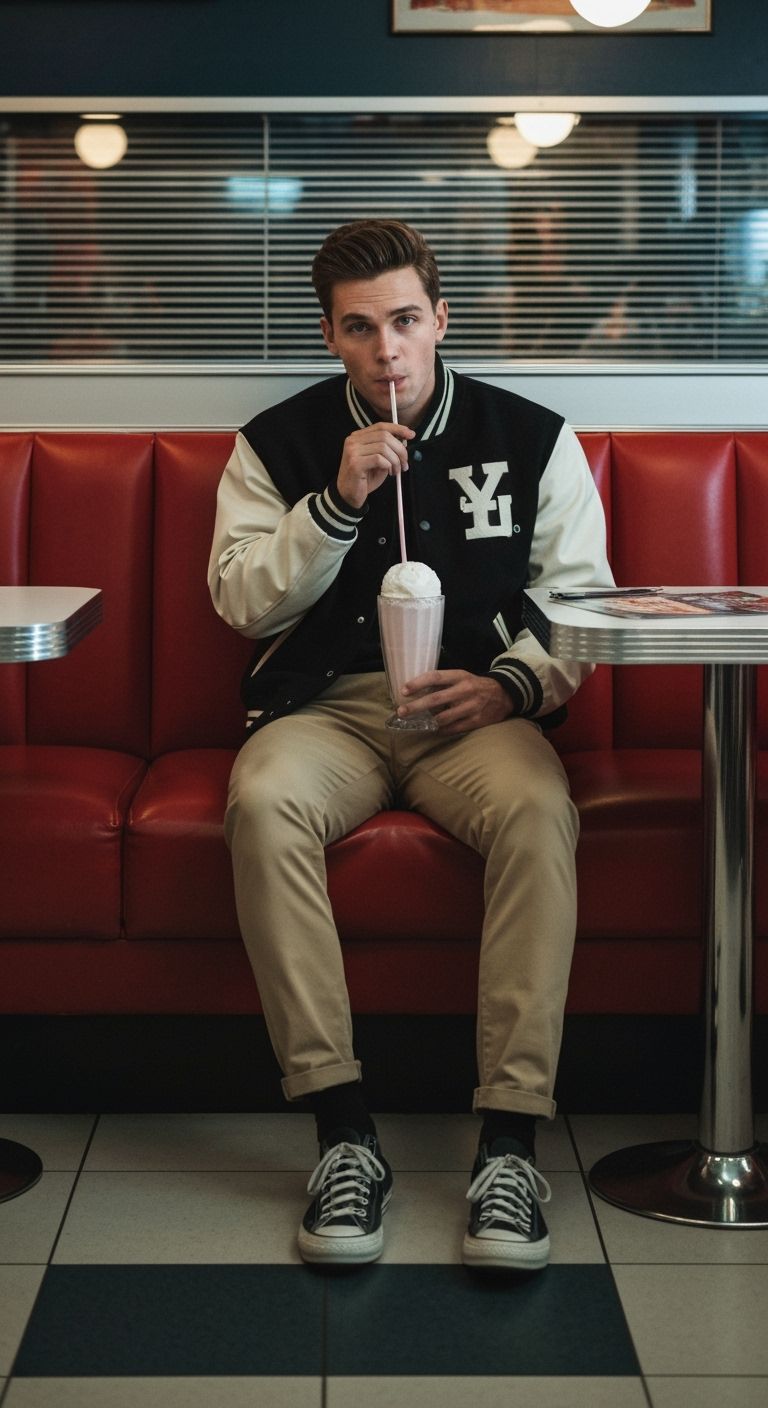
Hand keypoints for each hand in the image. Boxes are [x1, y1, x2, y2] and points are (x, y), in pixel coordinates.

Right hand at [336, 422, 413, 510]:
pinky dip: (388, 465)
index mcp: (358, 436)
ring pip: (383, 447)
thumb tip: (405, 438)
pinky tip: (389, 473)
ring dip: (395, 460)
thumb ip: (388, 448)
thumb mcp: (379, 459)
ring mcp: (352, 451)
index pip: (380, 426)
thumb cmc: (365, 478)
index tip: (411, 434)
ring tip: (396, 470)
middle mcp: (353, 440)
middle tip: (405, 462)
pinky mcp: (355, 463)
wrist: (349, 495)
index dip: (398, 428)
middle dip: (400, 449)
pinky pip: (379, 459)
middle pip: (384, 436)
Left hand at [398, 669, 514, 735]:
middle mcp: (465, 690)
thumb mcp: (462, 678)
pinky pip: (453, 728)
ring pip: (443, 717)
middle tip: (401, 712)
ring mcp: (471, 707)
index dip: (418, 683)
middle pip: (435, 699)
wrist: (504, 695)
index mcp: (460, 676)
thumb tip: (417, 692)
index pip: (435, 677)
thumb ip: (444, 683)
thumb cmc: (475, 686)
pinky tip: (433, 729)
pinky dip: (441, 730)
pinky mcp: (476, 721)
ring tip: (415, 723)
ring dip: (427, 721)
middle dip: (416, 706)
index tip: (403, 690)